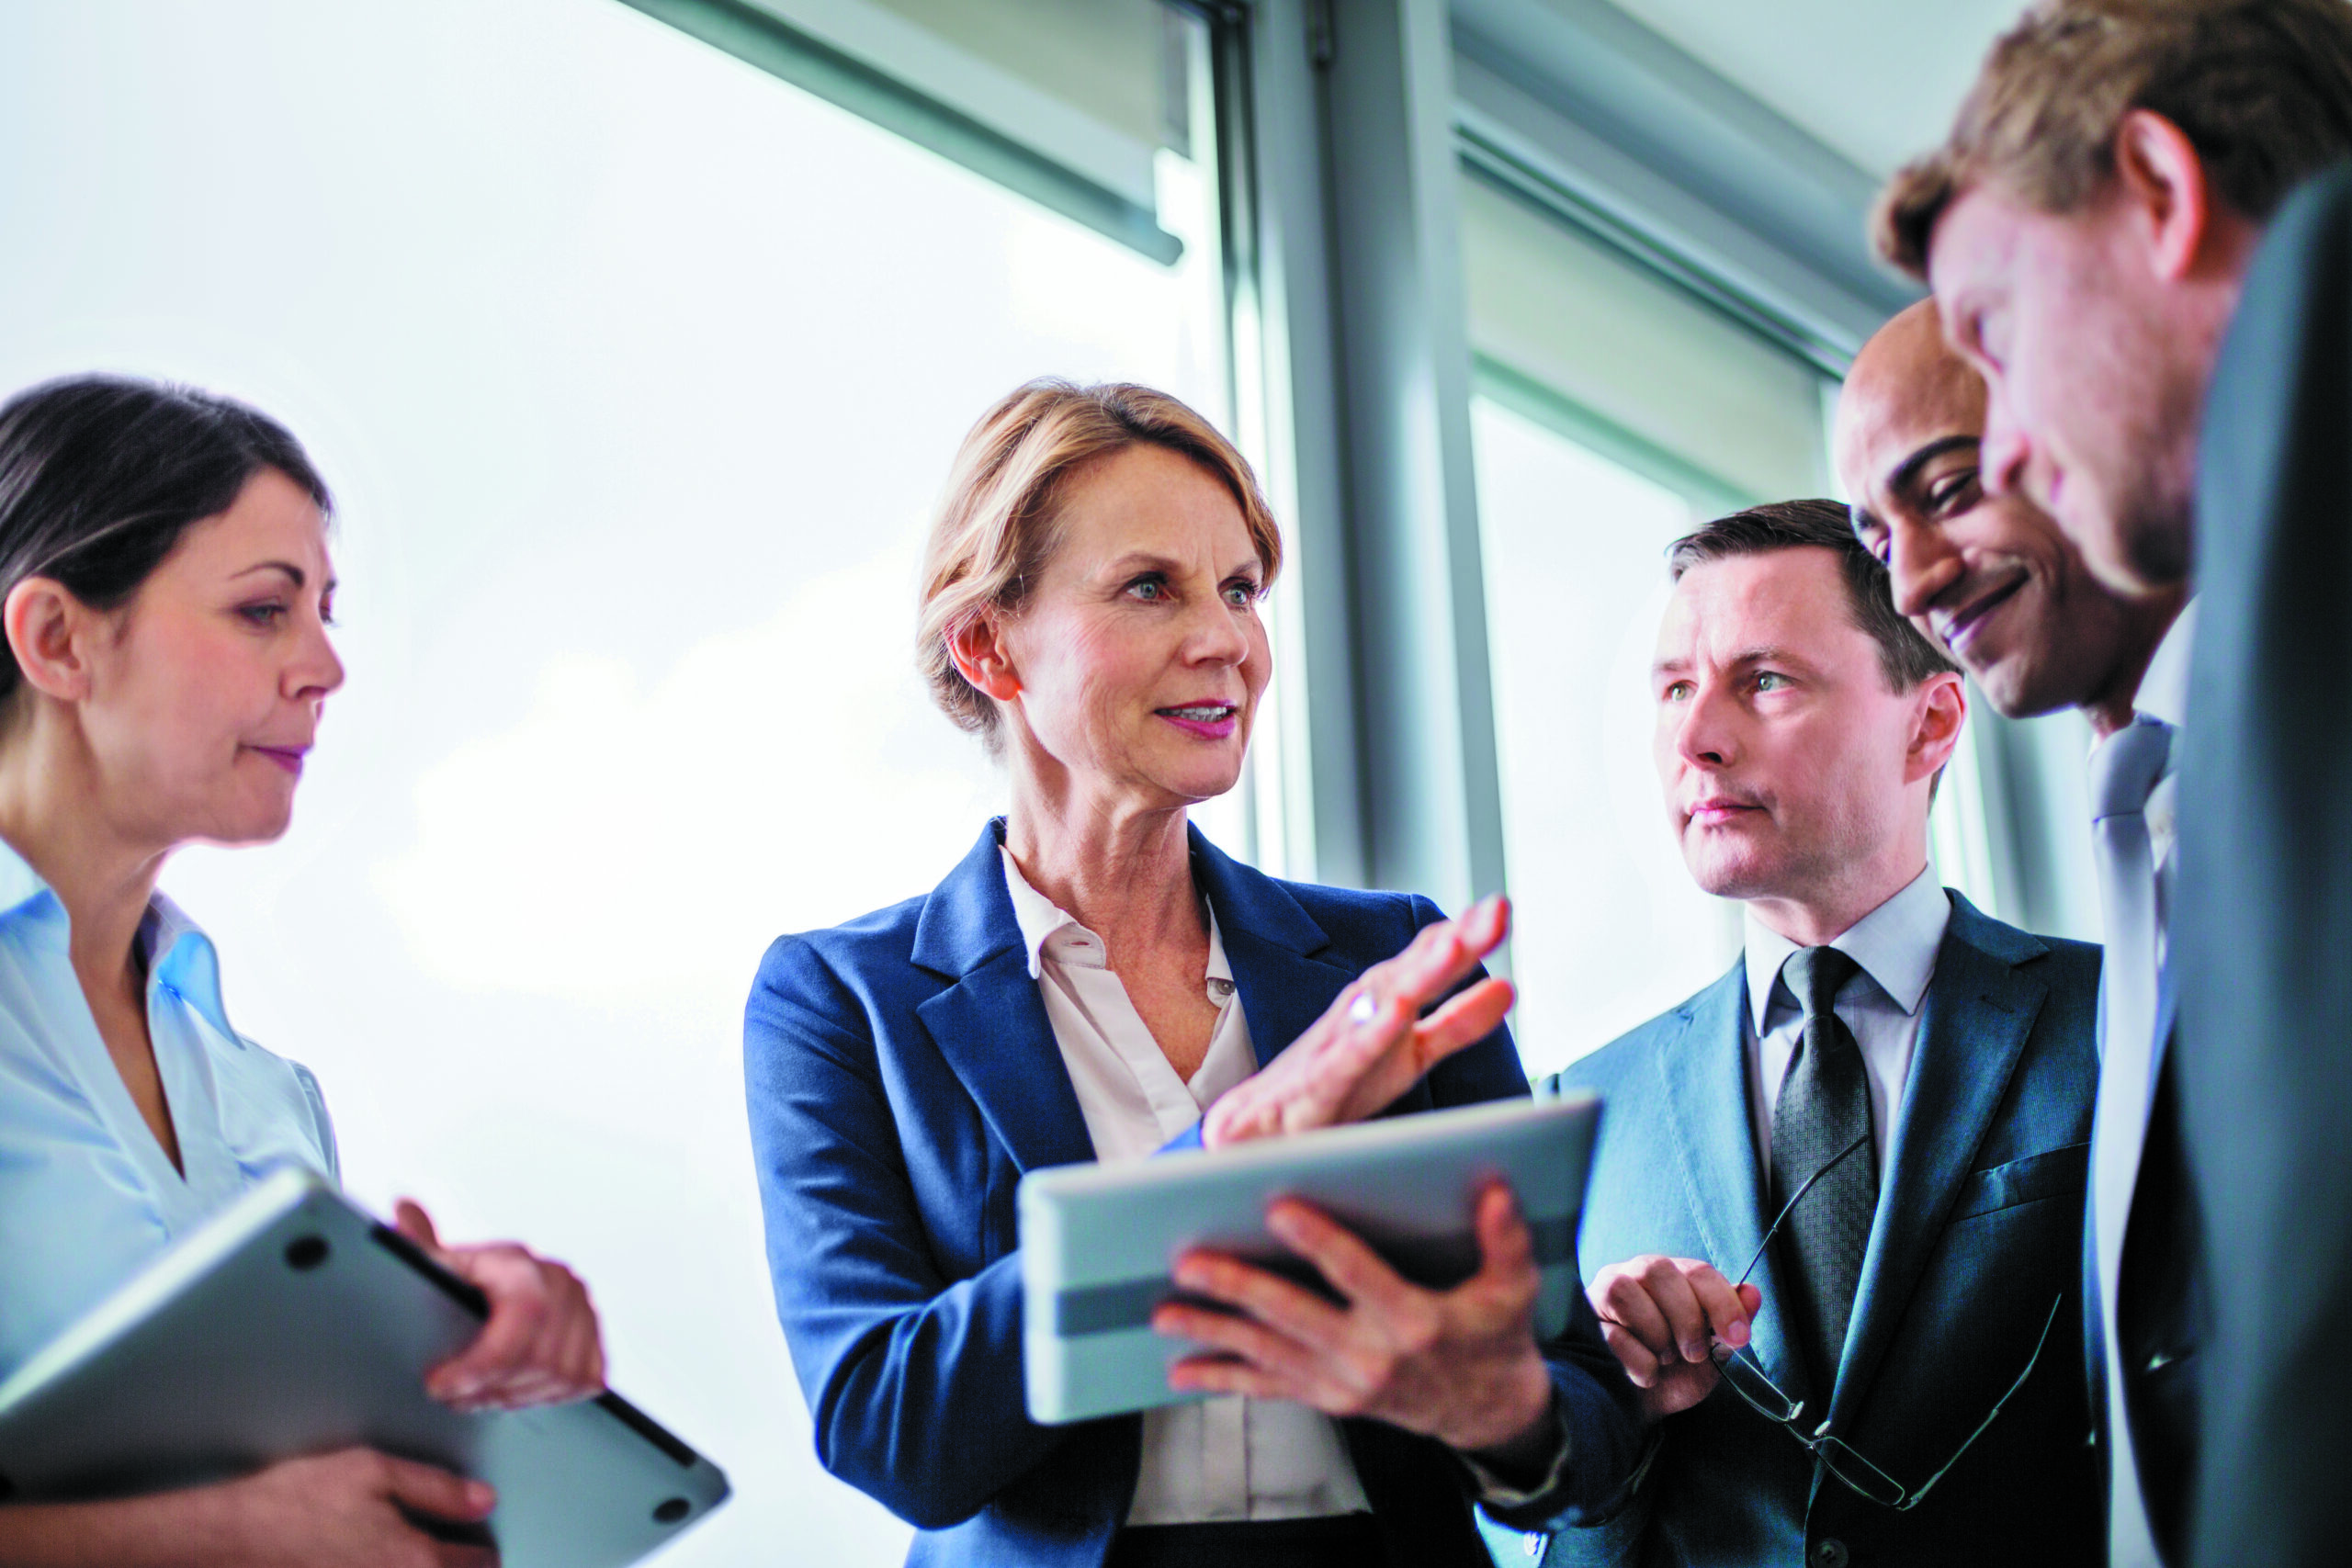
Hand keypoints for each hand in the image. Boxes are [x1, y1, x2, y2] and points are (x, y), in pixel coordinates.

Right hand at [205, 1446, 495, 1567]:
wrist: (229, 1541)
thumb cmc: (298, 1502)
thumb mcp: (373, 1471)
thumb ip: (437, 1488)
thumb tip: (484, 1501)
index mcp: (417, 1560)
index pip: (479, 1562)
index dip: (481, 1547)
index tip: (473, 1539)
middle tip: (453, 1555)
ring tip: (418, 1560)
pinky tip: (378, 1564)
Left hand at [394, 1200, 604, 1411]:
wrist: (497, 1293)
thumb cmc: (462, 1285)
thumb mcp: (436, 1267)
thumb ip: (419, 1246)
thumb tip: (404, 1208)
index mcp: (523, 1264)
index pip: (525, 1316)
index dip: (484, 1361)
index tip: (439, 1383)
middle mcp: (563, 1284)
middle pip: (541, 1358)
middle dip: (489, 1387)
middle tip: (453, 1395)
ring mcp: (586, 1313)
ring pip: (561, 1377)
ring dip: (514, 1396)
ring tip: (477, 1395)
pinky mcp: (596, 1341)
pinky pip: (583, 1382)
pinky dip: (546, 1396)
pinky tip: (512, 1390)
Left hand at [1154, 1180, 1553, 1455]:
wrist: (1488, 1412)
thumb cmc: (1496, 1336)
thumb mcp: (1514, 1289)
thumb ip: (1504, 1240)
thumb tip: (1497, 1189)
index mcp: (1413, 1321)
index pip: (1356, 1273)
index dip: (1317, 1241)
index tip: (1275, 1208)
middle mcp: (1370, 1358)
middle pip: (1292, 1316)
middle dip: (1237, 1287)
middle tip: (1188, 1261)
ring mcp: (1343, 1384)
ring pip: (1266, 1353)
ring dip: (1212, 1331)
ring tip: (1162, 1311)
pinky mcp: (1328, 1400)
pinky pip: (1268, 1388)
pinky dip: (1222, 1379)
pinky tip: (1180, 1370)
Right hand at [1199, 896, 1514, 1147]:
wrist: (1253, 1132)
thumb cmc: (1334, 1087)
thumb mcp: (1410, 1056)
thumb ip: (1457, 1024)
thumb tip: (1509, 987)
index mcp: (1387, 1006)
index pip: (1428, 964)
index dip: (1465, 937)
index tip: (1499, 908)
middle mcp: (1360, 1016)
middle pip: (1411, 973)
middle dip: (1452, 942)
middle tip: (1494, 911)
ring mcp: (1334, 1047)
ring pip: (1378, 1004)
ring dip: (1415, 974)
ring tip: (1453, 946)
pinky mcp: (1313, 1086)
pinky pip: (1343, 1059)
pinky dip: (1367, 1035)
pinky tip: (1391, 1014)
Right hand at [1586, 1255, 1759, 1420]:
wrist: (1644, 1408)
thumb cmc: (1676, 1373)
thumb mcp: (1712, 1351)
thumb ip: (1732, 1323)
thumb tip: (1753, 1293)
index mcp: (1673, 1276)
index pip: (1698, 1272)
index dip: (1723, 1303)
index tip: (1738, 1337)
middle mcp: (1636, 1274)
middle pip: (1659, 1271)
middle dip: (1686, 1318)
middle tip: (1694, 1353)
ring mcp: (1605, 1293)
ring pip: (1627, 1292)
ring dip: (1657, 1336)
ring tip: (1664, 1359)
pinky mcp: (1585, 1322)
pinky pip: (1612, 1333)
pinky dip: (1639, 1362)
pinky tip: (1644, 1373)